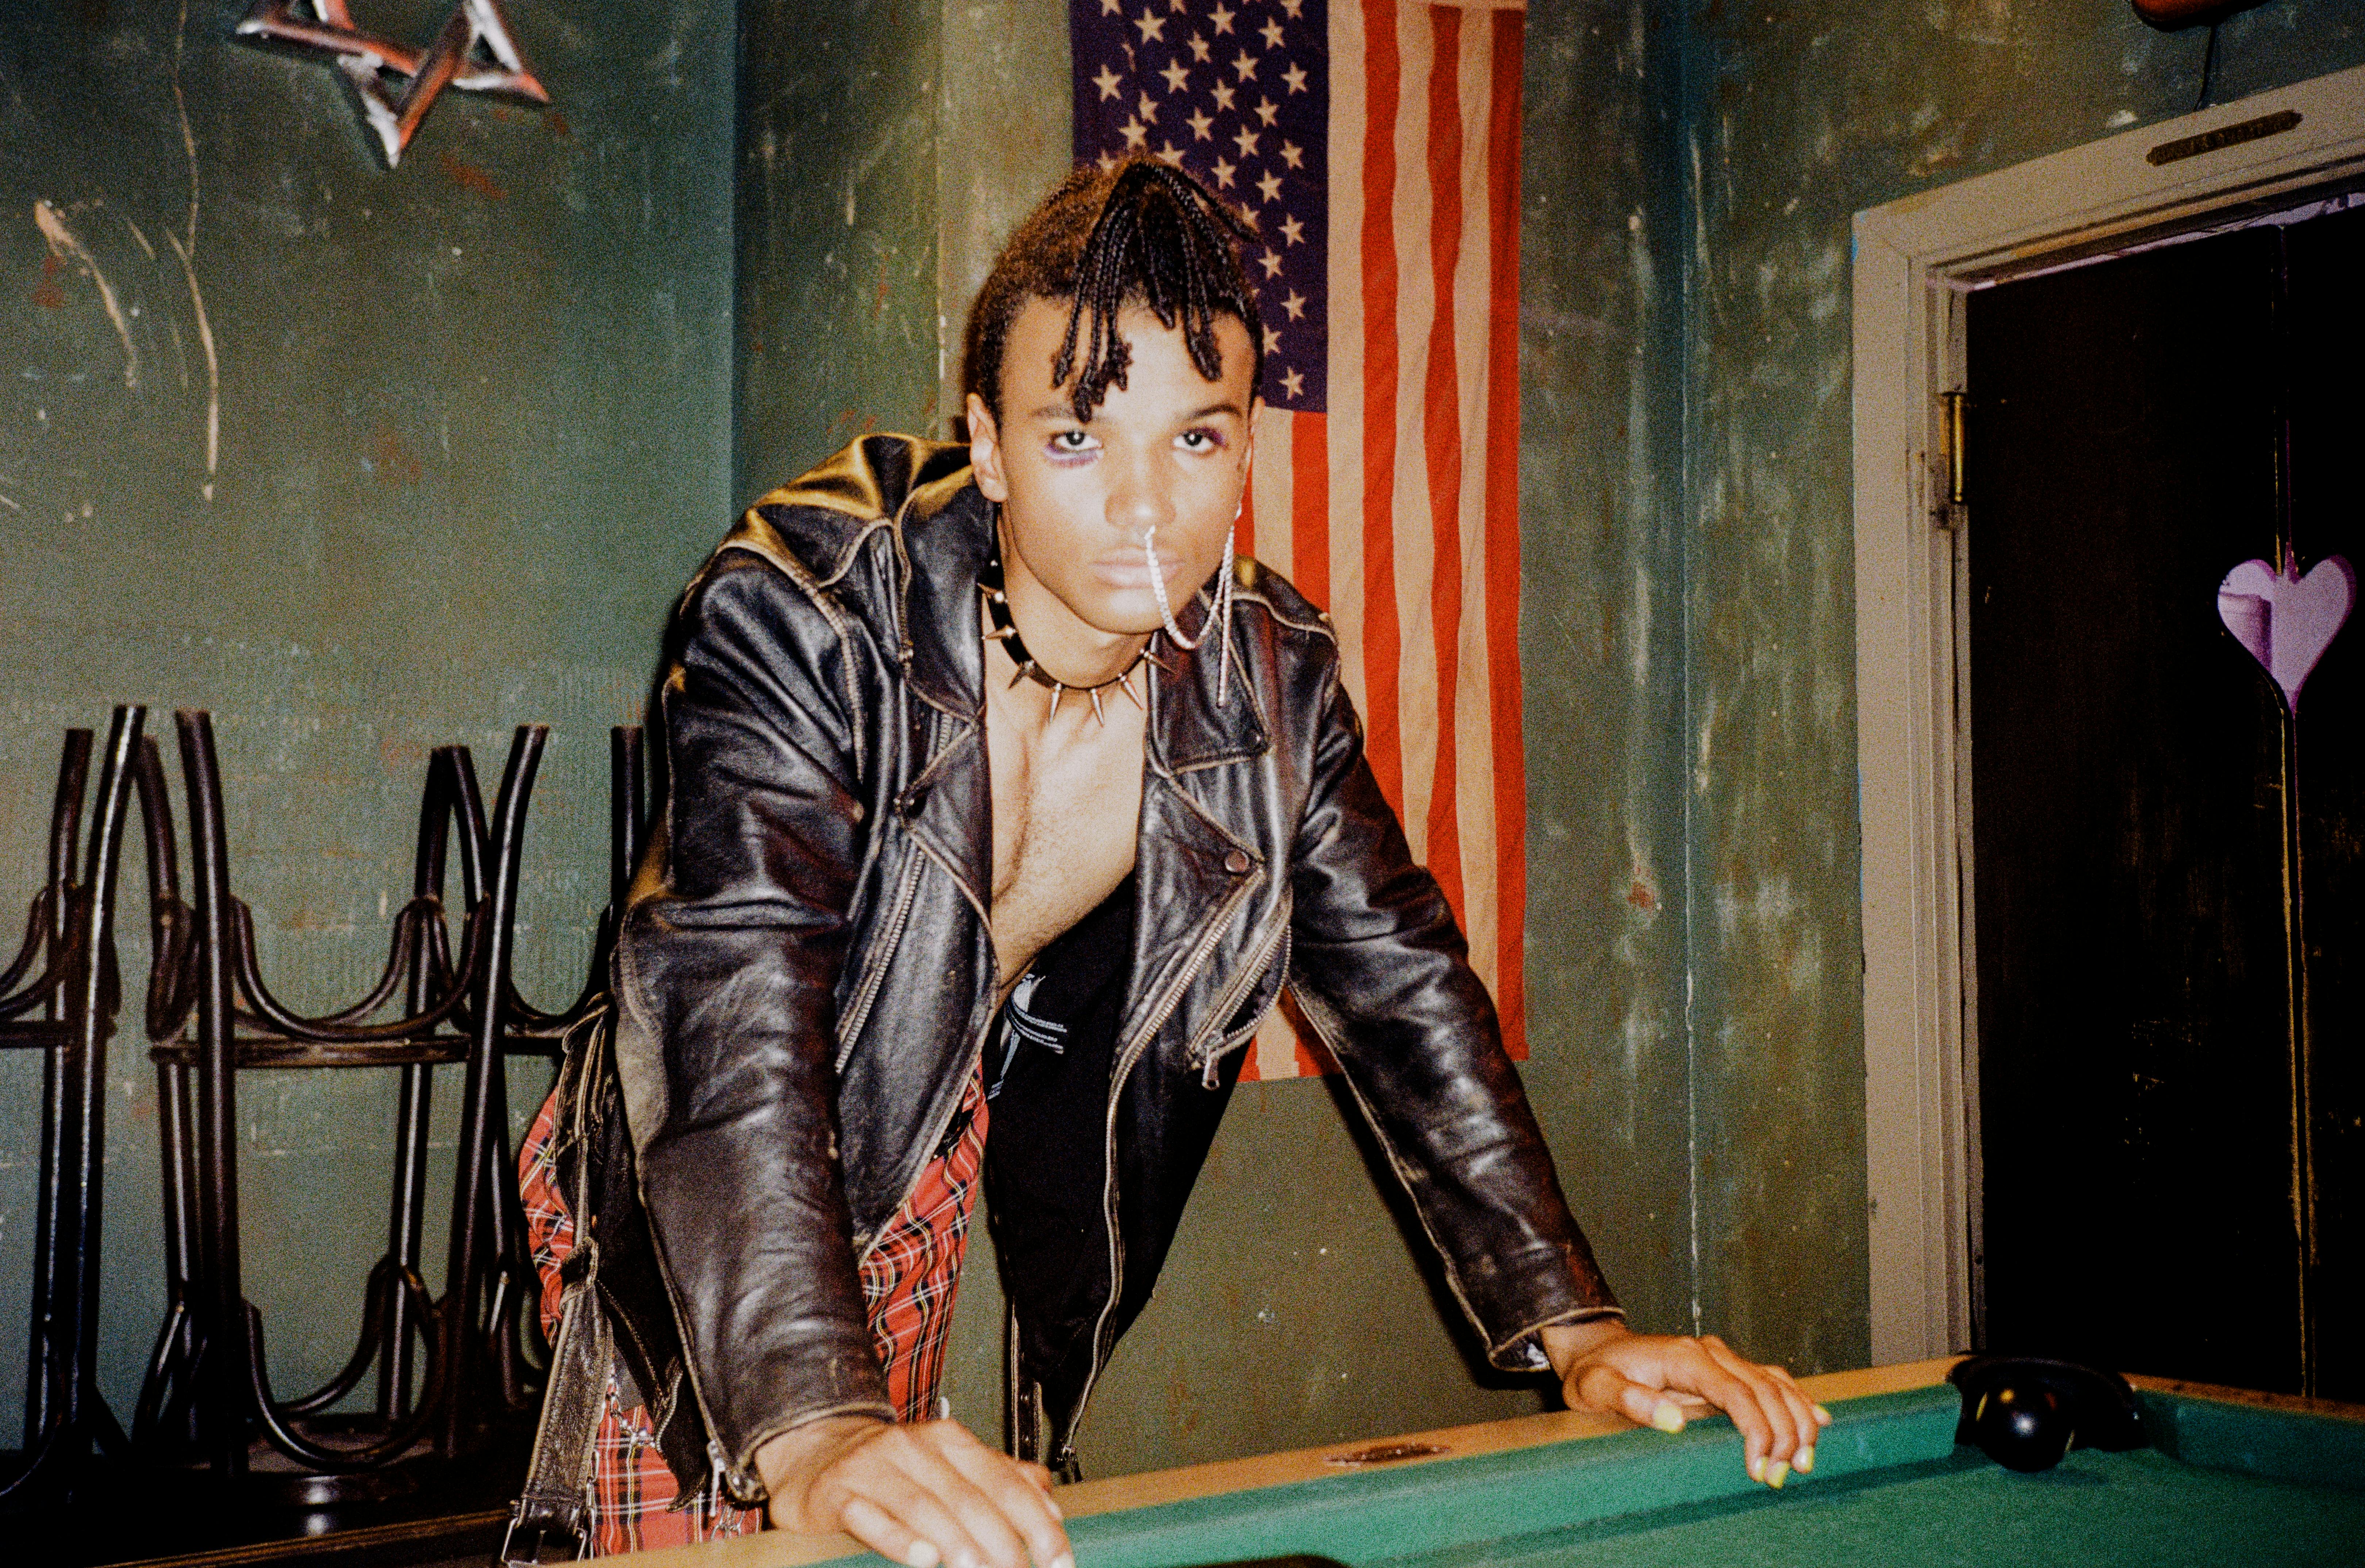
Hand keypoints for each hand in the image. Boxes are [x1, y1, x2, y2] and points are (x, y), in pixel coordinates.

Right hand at [756, 1415, 1072, 1567]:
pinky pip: (870, 1516)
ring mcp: (875, 1468)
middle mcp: (915, 1448)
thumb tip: (1050, 1506)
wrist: (817, 1450)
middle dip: (1002, 1544)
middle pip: (970, 1499)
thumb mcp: (950, 1462)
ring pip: (925, 1507)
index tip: (1059, 1561)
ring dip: (958, 1543)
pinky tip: (923, 1557)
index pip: (1006, 1483)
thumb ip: (1001, 1479)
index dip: (1038, 1524)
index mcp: (950, 1441)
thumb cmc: (894, 1467)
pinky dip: (898, 1537)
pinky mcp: (839, 1492)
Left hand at [1541, 1320, 1831, 1487]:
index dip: (1756, 1429)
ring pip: (1775, 1384)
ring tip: (1803, 1461)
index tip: (1759, 1467)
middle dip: (1782, 1433)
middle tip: (1784, 1475)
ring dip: (1797, 1420)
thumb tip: (1673, 1421)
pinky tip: (1818, 1421)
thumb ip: (1630, 1400)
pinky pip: (1770, 1380)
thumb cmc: (1595, 1373)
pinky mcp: (1726, 1368)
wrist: (1595, 1350)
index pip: (1737, 1392)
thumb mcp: (1597, 1388)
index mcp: (1685, 1358)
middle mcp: (1710, 1353)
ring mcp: (1721, 1358)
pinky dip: (1796, 1400)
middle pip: (1764, 1389)